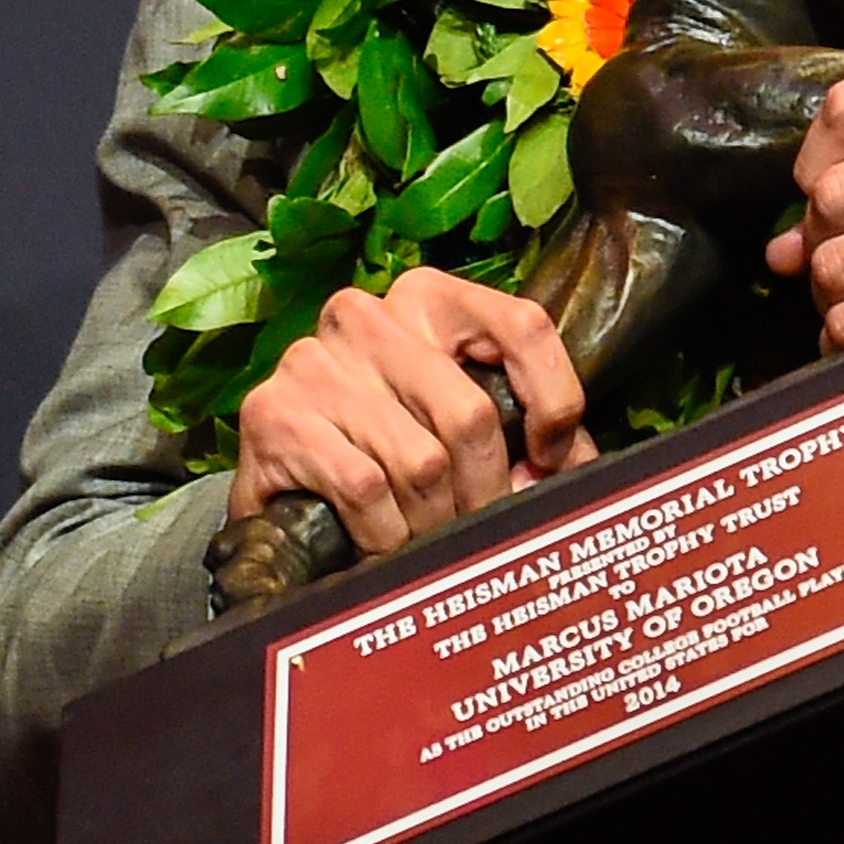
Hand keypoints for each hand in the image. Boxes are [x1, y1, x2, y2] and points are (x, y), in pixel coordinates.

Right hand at [232, 266, 594, 553]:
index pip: (523, 325)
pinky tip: (385, 545)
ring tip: (431, 541)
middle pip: (470, 414)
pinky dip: (386, 534)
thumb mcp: (455, 417)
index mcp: (428, 297)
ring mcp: (315, 361)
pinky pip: (365, 489)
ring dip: (435, 522)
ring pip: (421, 462)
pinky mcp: (273, 414)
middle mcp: (367, 315)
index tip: (551, 459)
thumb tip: (570, 473)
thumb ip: (522, 433)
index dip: (554, 400)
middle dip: (487, 489)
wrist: (277, 476)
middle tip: (482, 527)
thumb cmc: (384, 443)